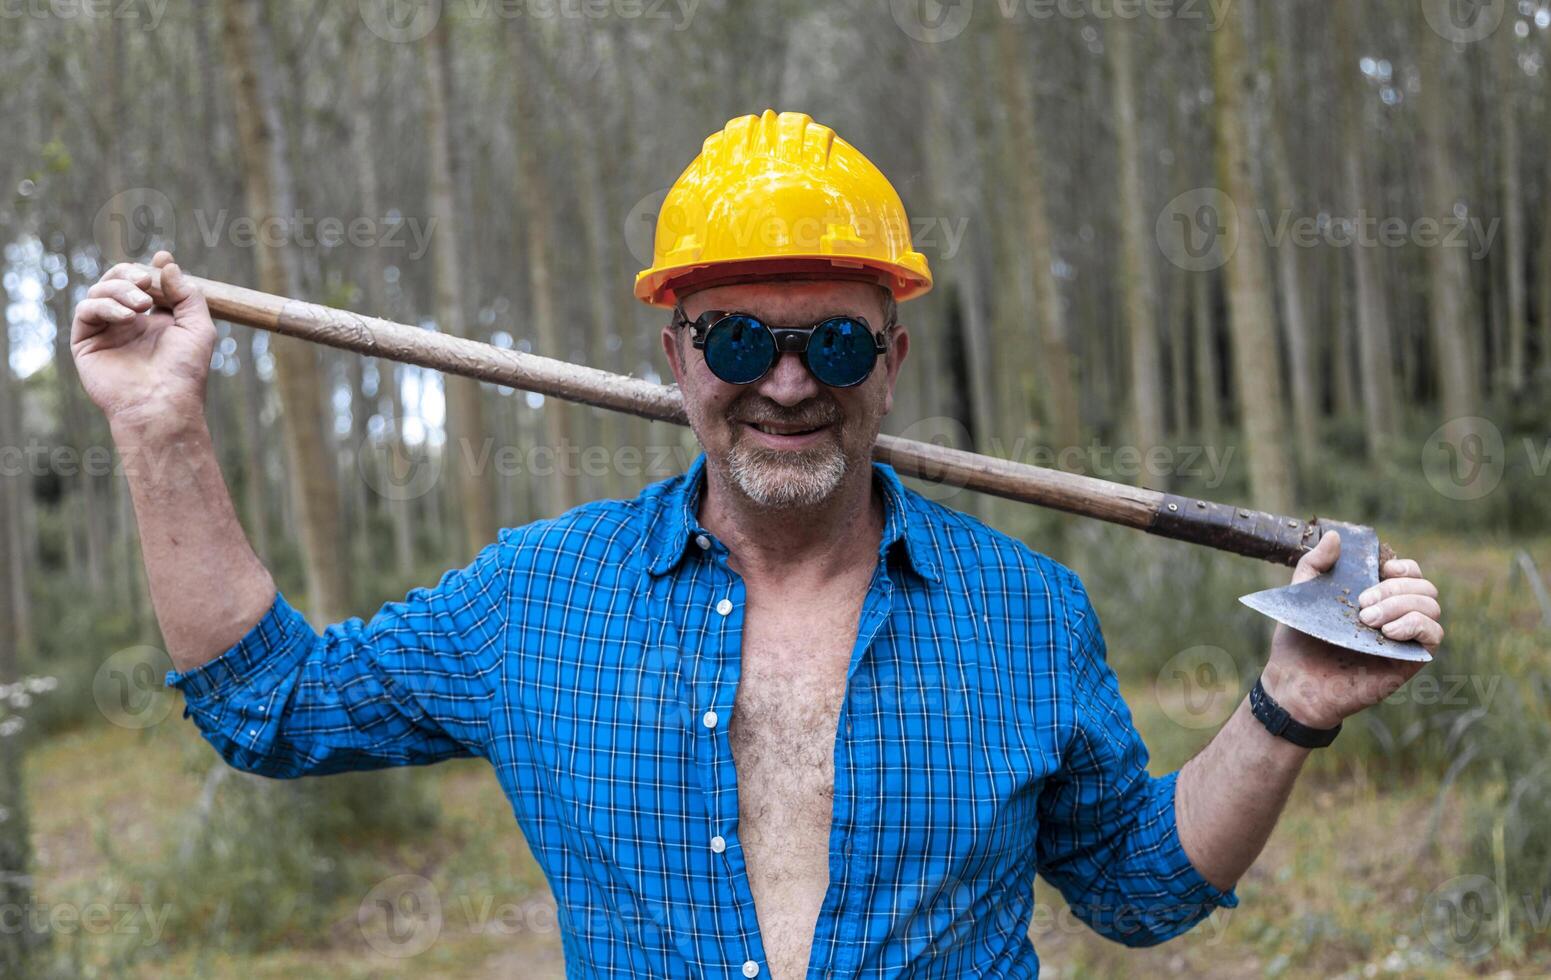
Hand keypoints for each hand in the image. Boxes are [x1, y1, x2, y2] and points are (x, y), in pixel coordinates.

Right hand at [71, 250, 214, 430]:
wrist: (163, 403)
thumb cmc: (184, 372)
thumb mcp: (198, 328)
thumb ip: (187, 294)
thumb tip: (167, 263)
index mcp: (155, 320)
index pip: (146, 284)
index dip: (152, 269)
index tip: (162, 258)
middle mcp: (129, 323)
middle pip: (118, 280)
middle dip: (132, 274)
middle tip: (147, 283)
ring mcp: (106, 331)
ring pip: (101, 291)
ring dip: (121, 290)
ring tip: (142, 305)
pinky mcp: (86, 342)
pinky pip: (86, 310)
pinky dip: (105, 306)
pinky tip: (127, 317)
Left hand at [1261, 531, 1442, 729]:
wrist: (1295, 681)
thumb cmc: (1299, 639)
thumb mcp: (1301, 594)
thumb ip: (1316, 563)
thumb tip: (1336, 536)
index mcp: (1377, 597)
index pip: (1410, 572)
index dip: (1403, 567)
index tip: (1381, 571)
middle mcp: (1396, 615)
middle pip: (1425, 587)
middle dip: (1396, 588)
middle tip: (1362, 604)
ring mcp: (1405, 638)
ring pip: (1432, 607)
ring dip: (1403, 605)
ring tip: (1368, 621)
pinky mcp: (1409, 661)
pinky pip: (1434, 636)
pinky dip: (1416, 625)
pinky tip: (1388, 631)